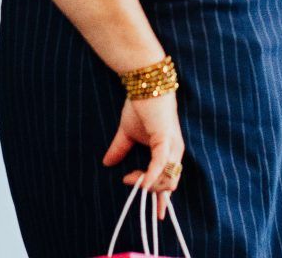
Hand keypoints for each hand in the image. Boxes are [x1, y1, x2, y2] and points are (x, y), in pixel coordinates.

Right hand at [103, 92, 184, 218]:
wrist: (144, 85)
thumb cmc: (140, 106)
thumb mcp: (127, 132)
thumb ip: (120, 148)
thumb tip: (106, 162)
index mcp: (169, 151)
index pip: (168, 181)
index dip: (156, 195)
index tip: (130, 185)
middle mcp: (175, 151)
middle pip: (169, 184)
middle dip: (152, 194)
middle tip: (129, 182)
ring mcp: (172, 145)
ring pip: (167, 178)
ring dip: (147, 184)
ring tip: (130, 178)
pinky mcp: (165, 138)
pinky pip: (161, 163)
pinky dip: (152, 176)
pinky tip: (142, 183)